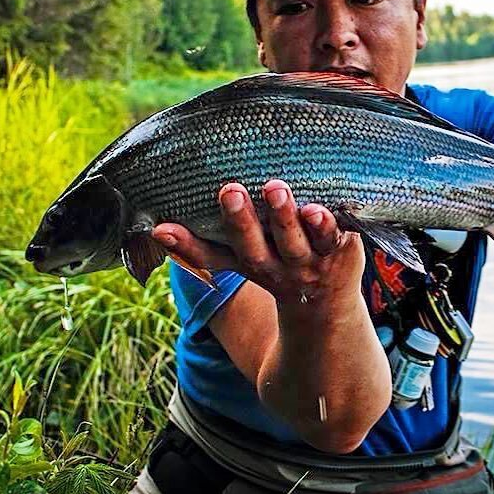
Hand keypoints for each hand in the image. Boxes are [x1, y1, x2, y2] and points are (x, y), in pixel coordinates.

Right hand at [150, 179, 364, 306]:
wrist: (328, 305)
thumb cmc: (276, 262)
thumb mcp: (240, 257)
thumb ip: (202, 243)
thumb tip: (154, 227)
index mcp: (245, 264)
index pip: (211, 257)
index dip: (185, 246)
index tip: (162, 229)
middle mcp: (273, 266)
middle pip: (253, 247)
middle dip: (240, 221)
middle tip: (229, 191)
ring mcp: (307, 263)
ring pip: (293, 241)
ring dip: (283, 216)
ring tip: (273, 188)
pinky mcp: (340, 253)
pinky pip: (332, 239)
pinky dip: (326, 225)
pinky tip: (319, 208)